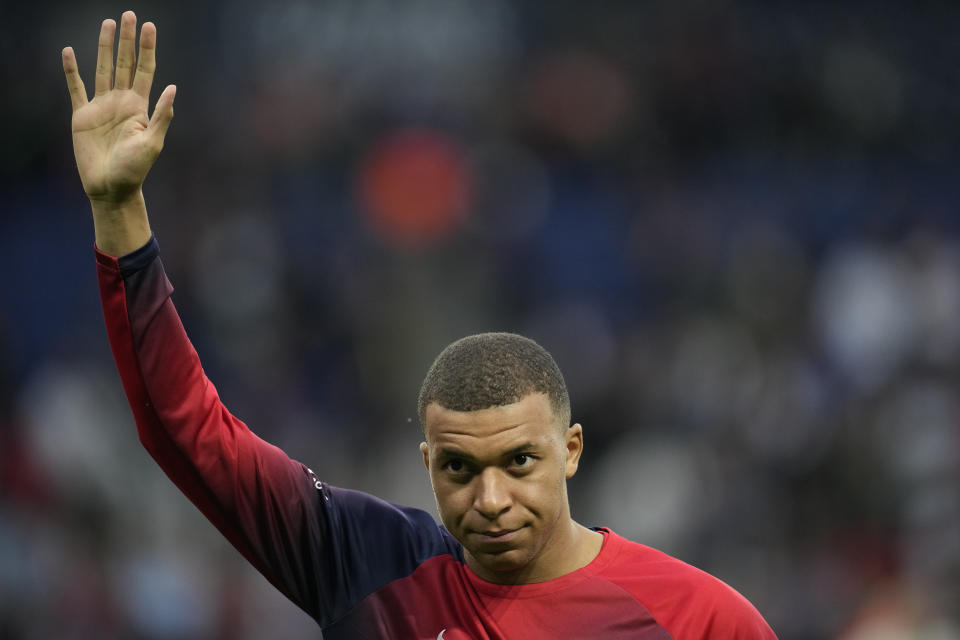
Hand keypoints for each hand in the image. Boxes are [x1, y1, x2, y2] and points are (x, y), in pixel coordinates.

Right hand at [62, 11, 174, 204]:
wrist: (111, 188)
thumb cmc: (135, 170)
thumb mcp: (152, 143)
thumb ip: (162, 116)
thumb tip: (172, 87)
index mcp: (140, 107)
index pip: (145, 70)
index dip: (147, 49)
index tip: (149, 27)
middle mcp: (121, 102)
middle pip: (125, 63)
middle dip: (127, 40)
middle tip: (129, 15)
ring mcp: (101, 107)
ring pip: (102, 69)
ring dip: (103, 47)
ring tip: (107, 23)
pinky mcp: (82, 115)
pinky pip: (76, 88)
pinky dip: (72, 70)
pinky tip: (69, 52)